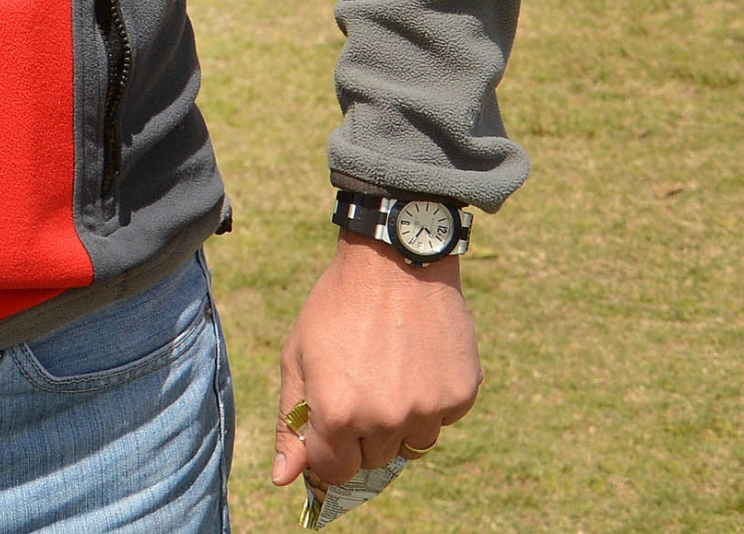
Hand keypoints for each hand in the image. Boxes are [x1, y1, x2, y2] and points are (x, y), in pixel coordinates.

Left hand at [273, 233, 478, 489]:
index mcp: (337, 413)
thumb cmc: (336, 308)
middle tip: (359, 384)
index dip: (330, 452)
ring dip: (399, 420)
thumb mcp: (298, 357)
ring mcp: (427, 410)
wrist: (394, 262)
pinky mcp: (460, 396)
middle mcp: (385, 419)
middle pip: (374, 460)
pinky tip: (416, 361)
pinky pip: (441, 420)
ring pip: (412, 444)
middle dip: (363, 433)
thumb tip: (283, 479)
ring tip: (388, 370)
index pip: (335, 471)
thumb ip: (291, 423)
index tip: (332, 430)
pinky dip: (429, 400)